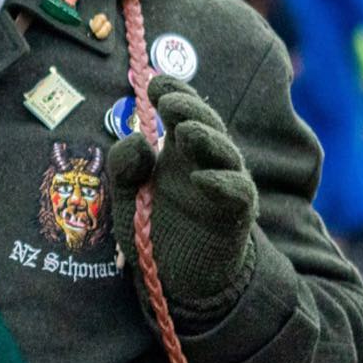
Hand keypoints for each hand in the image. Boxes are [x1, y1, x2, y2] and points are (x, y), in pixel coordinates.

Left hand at [108, 75, 257, 316]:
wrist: (178, 278)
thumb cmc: (154, 228)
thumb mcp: (124, 195)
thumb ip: (123, 165)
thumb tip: (140, 140)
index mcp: (177, 149)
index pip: (181, 110)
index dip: (173, 92)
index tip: (154, 83)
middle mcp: (203, 161)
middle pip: (206, 124)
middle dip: (189, 108)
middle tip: (168, 101)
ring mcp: (222, 185)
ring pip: (226, 152)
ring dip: (208, 137)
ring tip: (185, 131)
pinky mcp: (235, 215)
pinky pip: (239, 193)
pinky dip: (223, 183)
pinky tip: (201, 179)